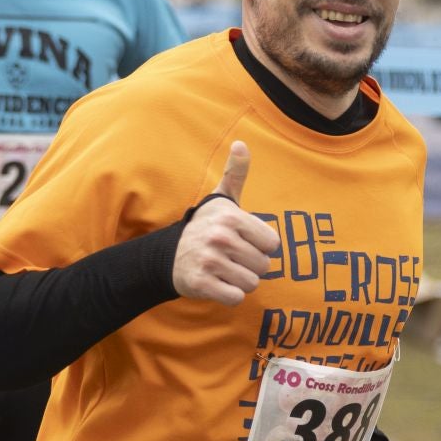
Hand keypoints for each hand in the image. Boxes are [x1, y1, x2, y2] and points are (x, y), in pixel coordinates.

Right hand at [172, 141, 280, 304]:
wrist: (168, 255)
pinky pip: (235, 298)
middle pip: (264, 266)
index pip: (272, 244)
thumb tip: (241, 143)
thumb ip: (235, 173)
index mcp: (231, 217)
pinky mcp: (201, 283)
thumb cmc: (204, 227)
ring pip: (251, 283)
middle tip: (230, 258)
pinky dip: (229, 295)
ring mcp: (209, 261)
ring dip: (240, 281)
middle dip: (250, 266)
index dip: (260, 246)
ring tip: (223, 270)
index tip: (241, 242)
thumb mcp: (221, 200)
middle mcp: (220, 237)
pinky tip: (216, 283)